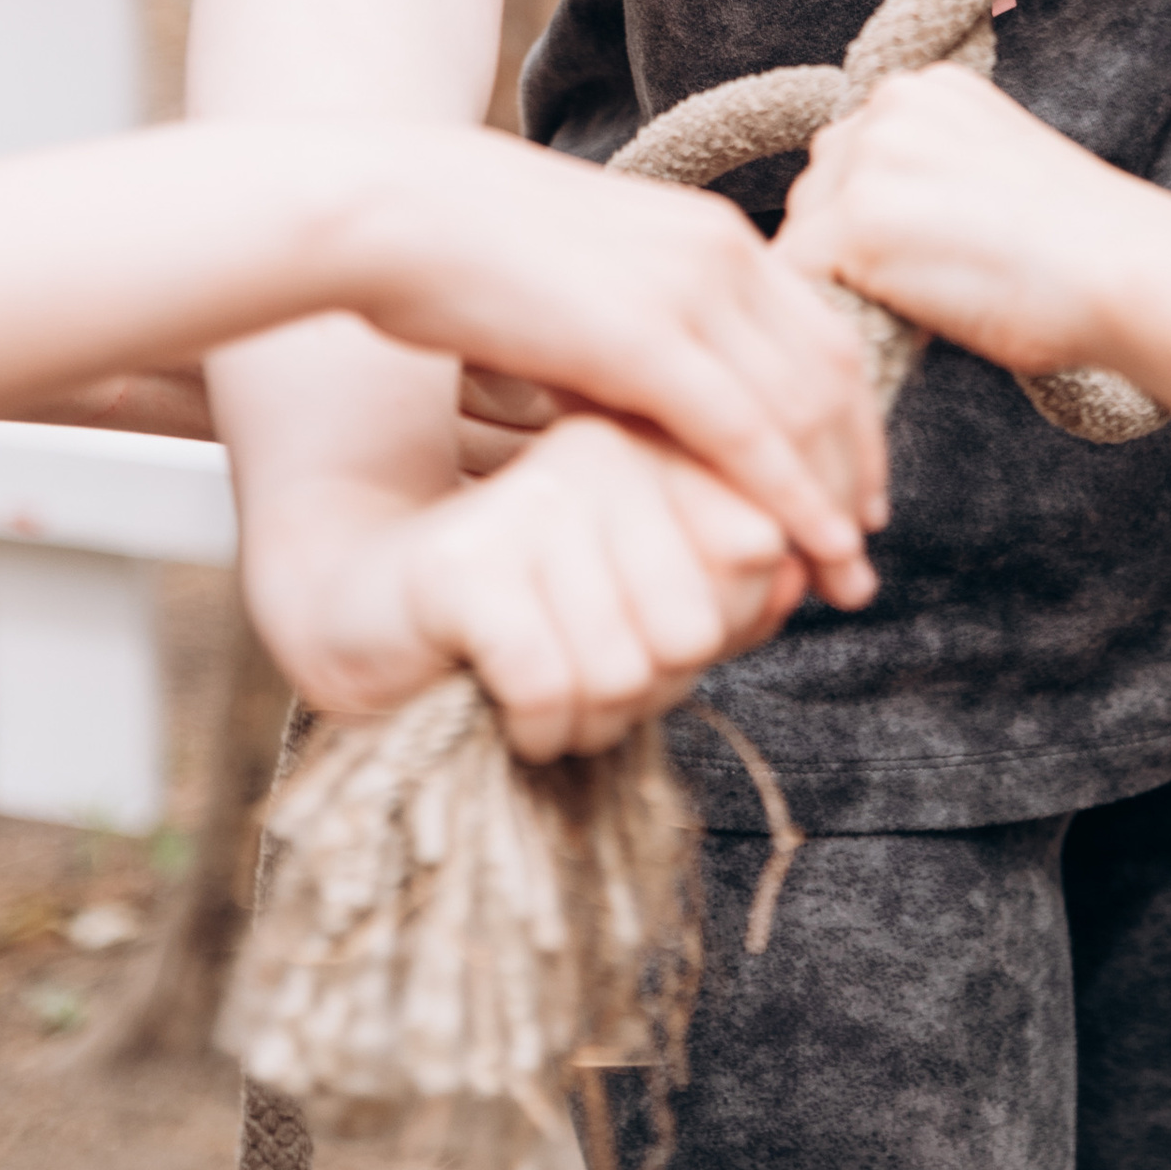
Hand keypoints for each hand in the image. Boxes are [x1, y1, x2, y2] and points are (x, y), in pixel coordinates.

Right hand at [250, 415, 806, 756]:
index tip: (662, 637)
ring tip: (545, 687)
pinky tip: (503, 705)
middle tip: (588, 673)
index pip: (759, 552)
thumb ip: (741, 583)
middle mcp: (598, 452)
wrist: (371, 617)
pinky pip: (551, 692)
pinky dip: (536, 730)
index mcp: (655, 439)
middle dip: (649, 688)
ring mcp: (528, 503)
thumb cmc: (540, 612)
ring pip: (624, 673)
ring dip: (587, 721)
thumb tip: (799, 574)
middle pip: (695, 629)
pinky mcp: (467, 569)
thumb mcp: (655, 595)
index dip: (724, 628)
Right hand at [353, 133, 885, 600]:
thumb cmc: (474, 259)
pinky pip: (746, 431)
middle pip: (832, 376)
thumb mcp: (592, 292)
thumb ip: (643, 340)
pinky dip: (790, 497)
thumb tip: (660, 410)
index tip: (856, 493)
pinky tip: (808, 550)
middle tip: (864, 553)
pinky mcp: (646, 337)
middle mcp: (722, 251)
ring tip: (844, 576)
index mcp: (713, 234)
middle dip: (856, 470)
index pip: (822, 334)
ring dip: (833, 500)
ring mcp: (690, 290)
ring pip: (804, 410)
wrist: (402, 213)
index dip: (851, 422)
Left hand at [784, 71, 1144, 384]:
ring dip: (839, 278)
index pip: (854, 157)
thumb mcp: (998, 173)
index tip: (924, 260)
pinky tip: (893, 331)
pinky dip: (833, 314)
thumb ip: (932, 176)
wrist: (1126, 271)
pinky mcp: (857, 218)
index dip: (876, 221)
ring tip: (918, 310)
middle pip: (819, 188)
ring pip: (804, 233)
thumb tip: (872, 231)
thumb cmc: (1081, 250)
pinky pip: (801, 280)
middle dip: (847, 245)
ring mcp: (871, 156)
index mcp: (930, 86)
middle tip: (920, 292)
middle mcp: (891, 103)